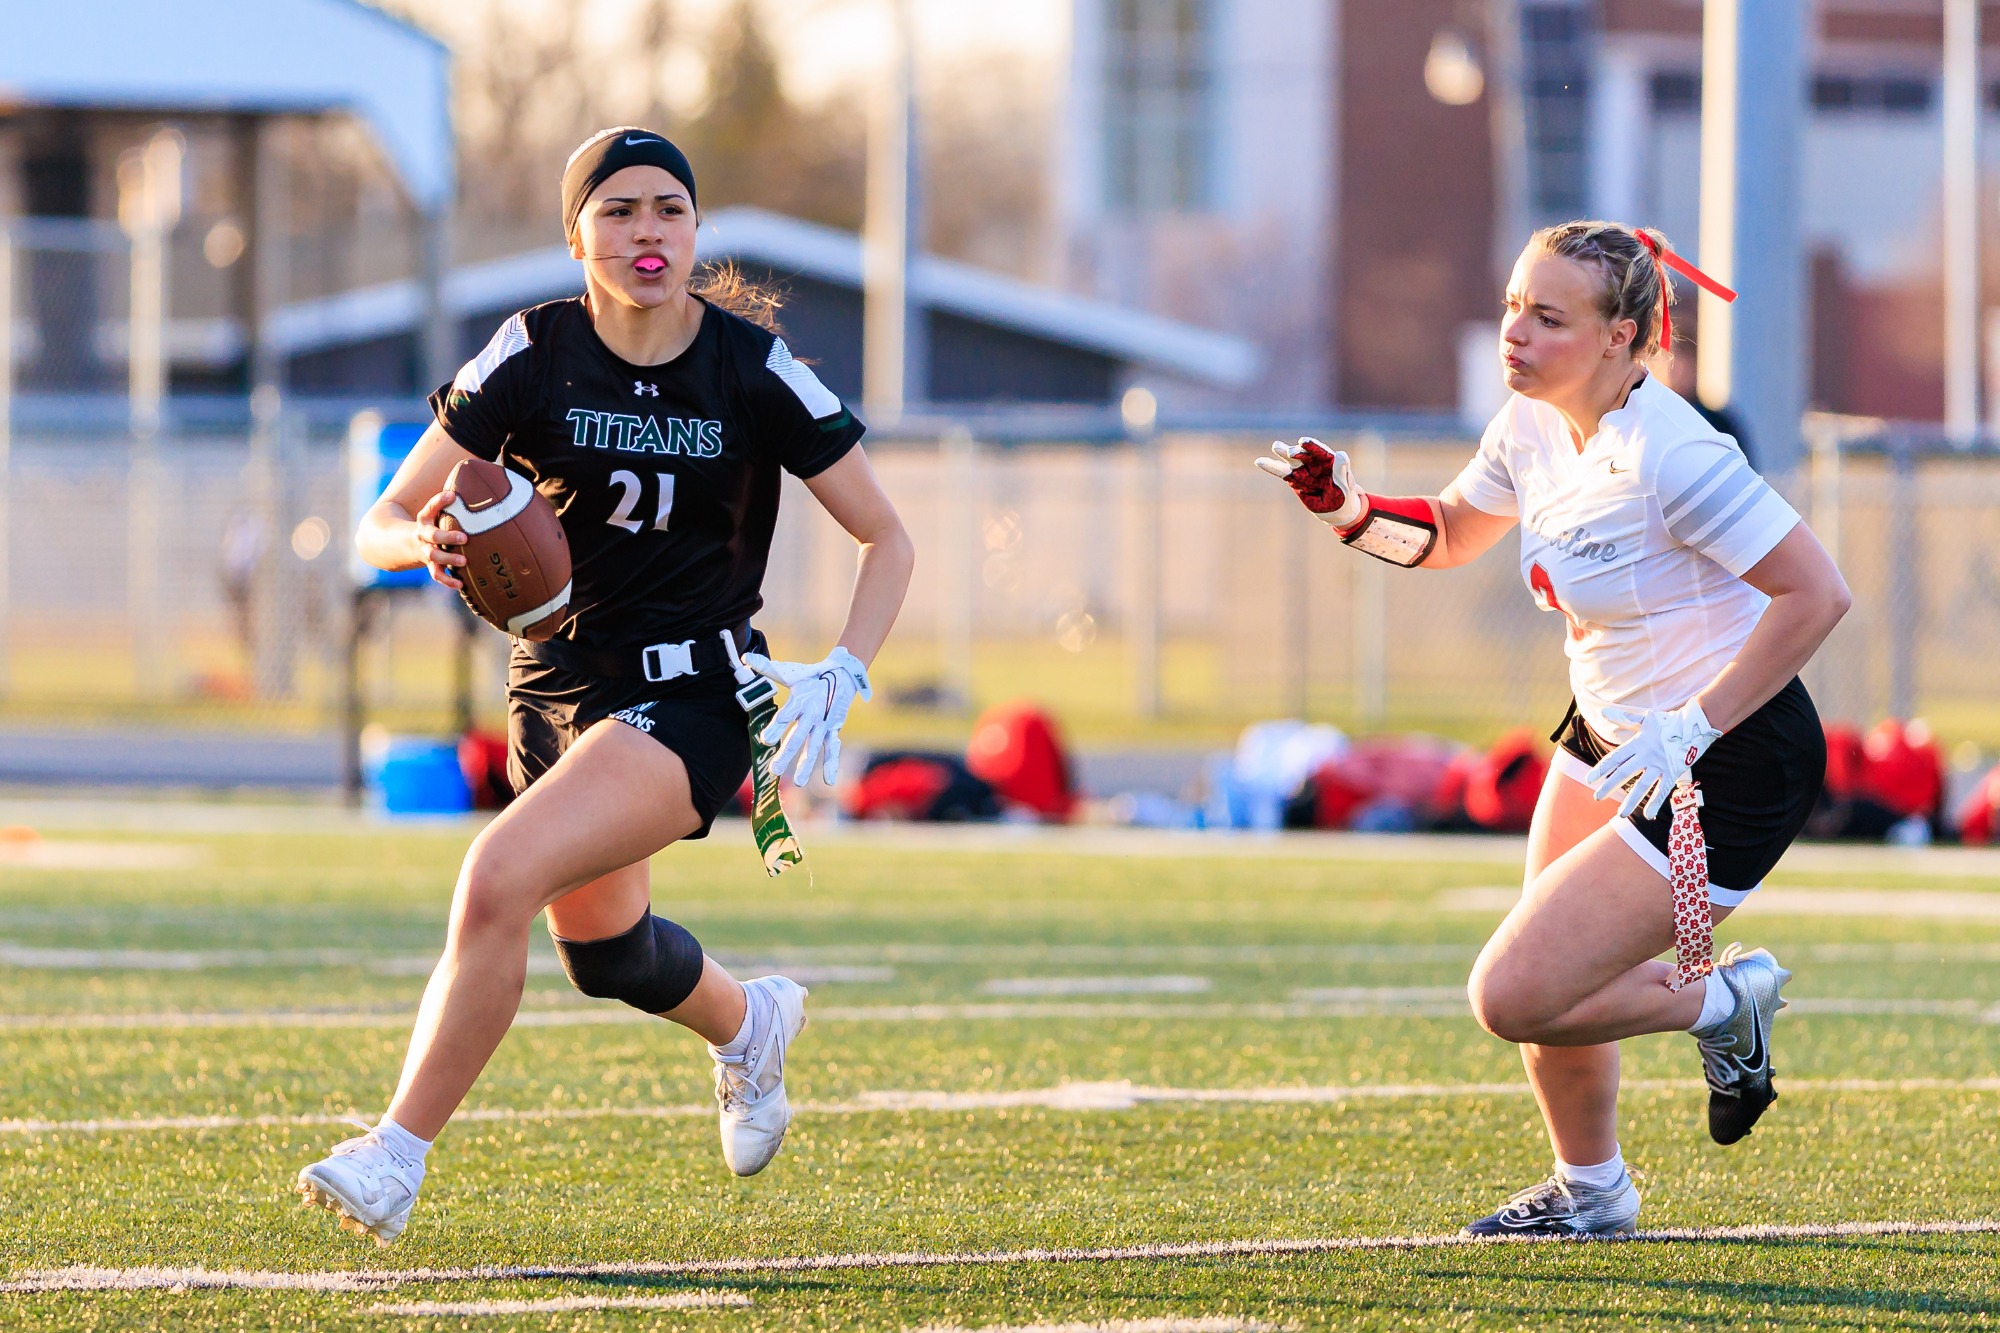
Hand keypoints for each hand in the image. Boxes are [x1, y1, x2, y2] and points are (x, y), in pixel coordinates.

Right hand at [412, 489, 467, 590]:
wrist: (404, 543)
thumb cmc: (432, 525)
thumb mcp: (436, 513)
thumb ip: (453, 506)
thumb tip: (481, 491)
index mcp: (425, 520)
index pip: (430, 508)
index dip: (439, 501)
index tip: (452, 495)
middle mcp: (423, 535)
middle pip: (433, 536)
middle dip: (448, 537)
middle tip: (464, 538)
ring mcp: (426, 551)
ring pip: (434, 557)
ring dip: (449, 559)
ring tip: (464, 561)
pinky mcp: (431, 565)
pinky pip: (437, 574)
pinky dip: (448, 580)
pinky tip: (461, 584)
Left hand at [743, 646, 872, 785]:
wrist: (843, 674)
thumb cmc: (811, 675)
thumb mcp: (790, 672)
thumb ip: (766, 669)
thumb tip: (745, 659)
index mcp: (800, 700)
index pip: (787, 715)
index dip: (777, 727)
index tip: (766, 739)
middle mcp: (812, 715)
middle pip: (798, 737)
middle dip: (786, 754)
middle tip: (774, 770)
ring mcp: (824, 724)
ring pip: (814, 747)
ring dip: (806, 765)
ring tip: (797, 782)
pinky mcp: (833, 730)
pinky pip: (833, 749)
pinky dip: (832, 765)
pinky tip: (830, 781)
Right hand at [1255, 438, 1365, 529]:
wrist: (1336, 509)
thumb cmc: (1344, 494)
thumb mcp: (1345, 483)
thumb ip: (1342, 470)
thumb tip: (1341, 454)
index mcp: (1328, 461)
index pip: (1320, 451)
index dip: (1312, 446)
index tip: (1303, 441)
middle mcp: (1314, 463)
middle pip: (1303, 455)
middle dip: (1296, 451)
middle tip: (1289, 451)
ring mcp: (1303, 470)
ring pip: (1291, 461)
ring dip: (1283, 454)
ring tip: (1276, 446)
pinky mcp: (1294, 480)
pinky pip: (1281, 473)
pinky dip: (1271, 467)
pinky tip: (1259, 461)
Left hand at [1586, 700, 1722, 819]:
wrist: (1695, 725)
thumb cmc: (1668, 721)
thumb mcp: (1645, 718)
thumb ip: (1624, 718)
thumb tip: (1604, 711)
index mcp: (1637, 743)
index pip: (1615, 758)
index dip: (1601, 769)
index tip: (1589, 780)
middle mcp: (1646, 756)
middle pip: (1624, 773)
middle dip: (1609, 787)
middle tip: (1597, 798)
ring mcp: (1660, 765)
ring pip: (1642, 786)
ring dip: (1631, 801)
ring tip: (1620, 814)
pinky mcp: (1673, 772)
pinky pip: (1663, 790)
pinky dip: (1656, 803)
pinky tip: (1648, 815)